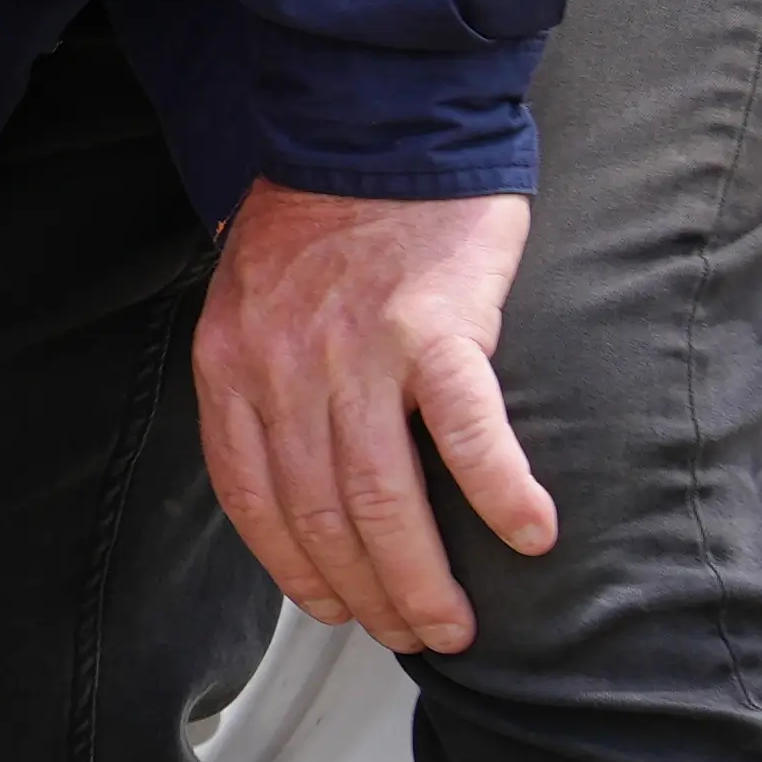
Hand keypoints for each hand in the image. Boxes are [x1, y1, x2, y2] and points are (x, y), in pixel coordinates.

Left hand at [196, 183, 553, 653]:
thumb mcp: (251, 304)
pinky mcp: (434, 325)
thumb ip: (261, 384)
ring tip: (455, 621)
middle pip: (321, 514)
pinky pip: (467, 429)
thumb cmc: (319, 222)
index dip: (294, 568)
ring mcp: (358, 347)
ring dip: (422, 575)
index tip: (334, 609)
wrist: (371, 128)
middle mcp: (284, 364)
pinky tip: (529, 534)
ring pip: (384, 496)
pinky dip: (498, 491)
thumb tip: (289, 481)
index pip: (253, 496)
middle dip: (367, 592)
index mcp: (233, 361)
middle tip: (411, 633)